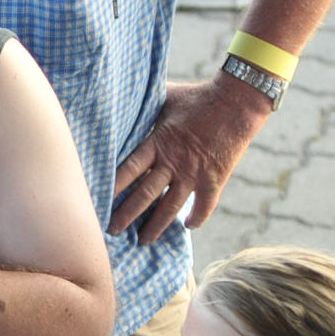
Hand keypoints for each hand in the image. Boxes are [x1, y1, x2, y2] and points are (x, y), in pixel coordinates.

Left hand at [110, 75, 270, 241]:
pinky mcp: (216, 178)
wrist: (239, 101)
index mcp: (158, 143)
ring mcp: (195, 173)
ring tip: (143, 241)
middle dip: (126, 215)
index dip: (113, 187)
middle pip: (145, 195)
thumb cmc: (198, 95)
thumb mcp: (165, 97)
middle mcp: (174, 162)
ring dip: (156, 226)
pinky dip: (197, 217)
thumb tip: (124, 98)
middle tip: (111, 231)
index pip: (129, 169)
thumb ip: (146, 107)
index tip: (95, 200)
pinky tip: (188, 226)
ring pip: (170, 207)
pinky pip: (204, 205)